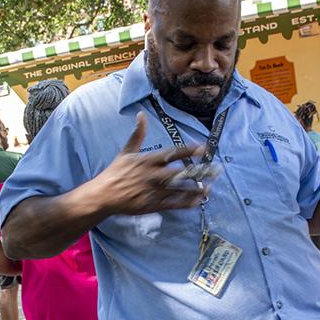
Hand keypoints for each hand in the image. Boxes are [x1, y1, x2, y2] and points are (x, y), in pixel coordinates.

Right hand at [91, 112, 209, 215]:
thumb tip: (141, 115)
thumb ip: (138, 134)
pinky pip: (173, 204)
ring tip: (210, 187)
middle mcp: (153, 175)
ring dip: (196, 188)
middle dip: (199, 171)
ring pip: (179, 190)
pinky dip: (186, 203)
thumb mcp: (126, 151)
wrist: (103, 195)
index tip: (203, 148)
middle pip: (180, 173)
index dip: (188, 150)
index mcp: (148, 160)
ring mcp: (153, 191)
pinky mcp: (152, 205)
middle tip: (215, 169)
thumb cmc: (115, 172)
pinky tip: (198, 201)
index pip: (172, 153)